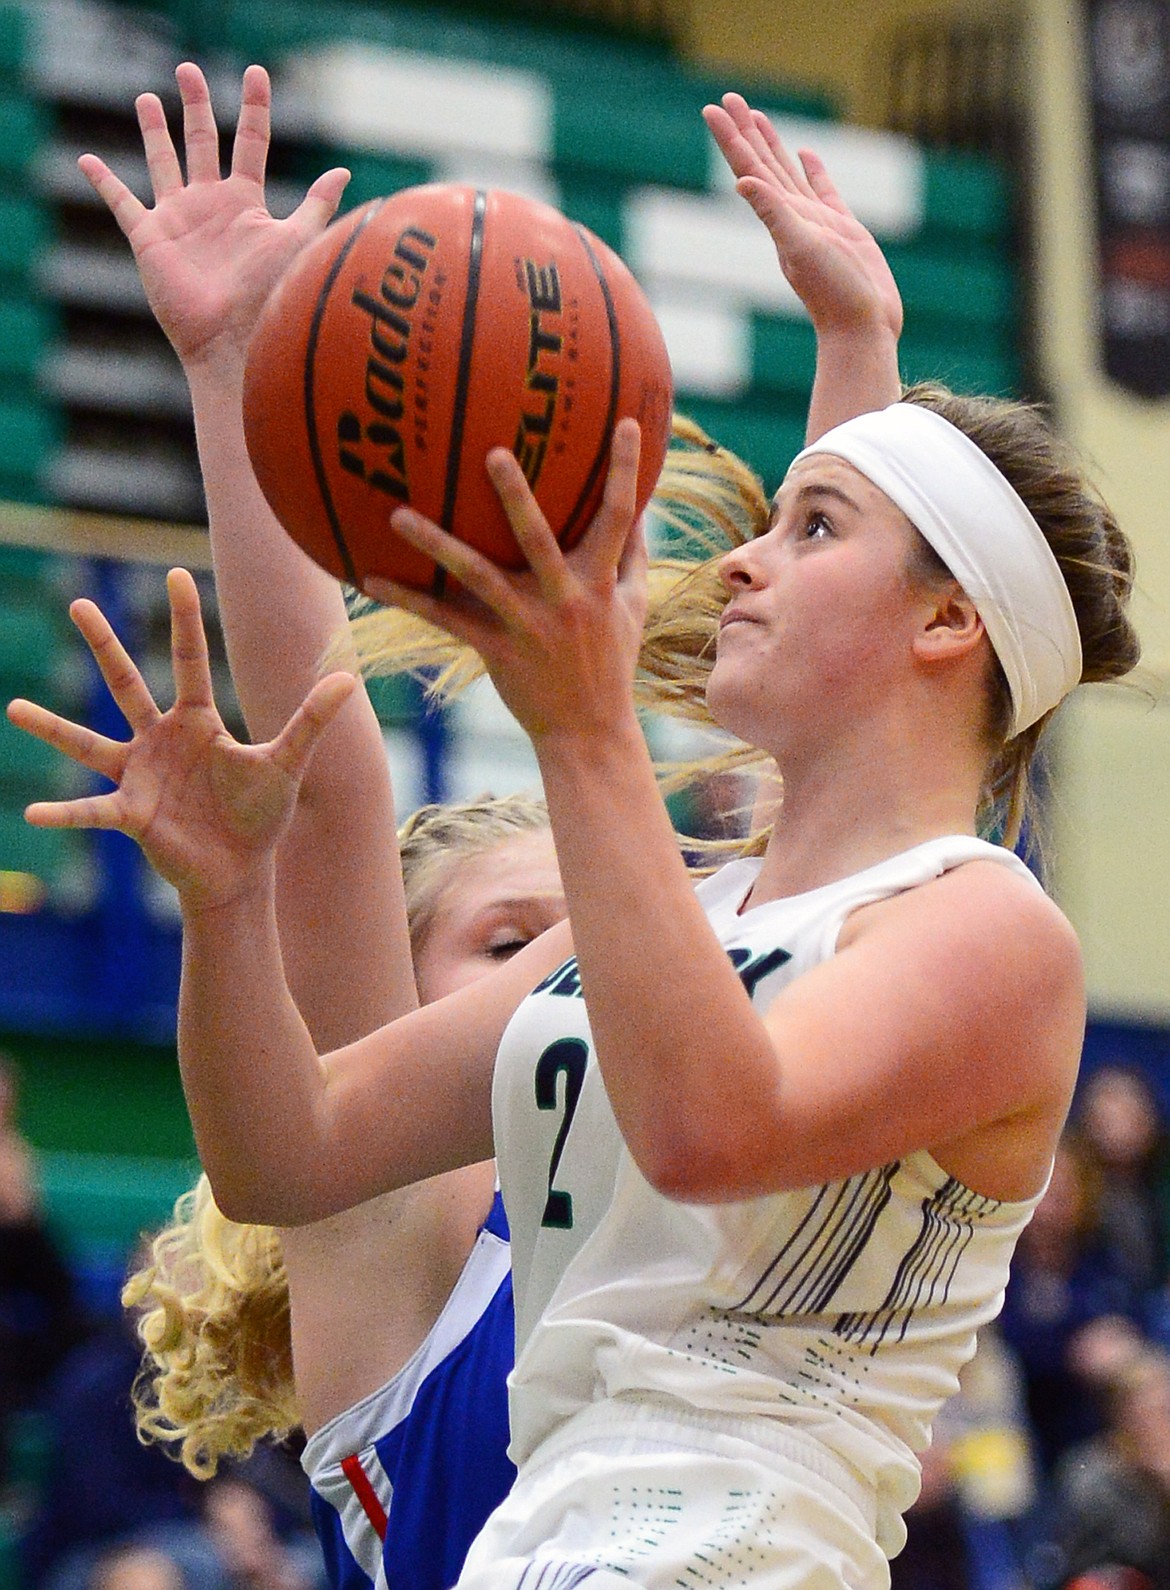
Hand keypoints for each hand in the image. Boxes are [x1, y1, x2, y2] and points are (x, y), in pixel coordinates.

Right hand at [7, 570, 355, 912]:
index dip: (184, 618)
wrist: (241, 871)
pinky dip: (64, 812)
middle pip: (126, 682)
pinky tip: (33, 811)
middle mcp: (160, 739)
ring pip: (89, 743)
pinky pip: (92, 809)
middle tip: (77, 602)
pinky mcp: (131, 813)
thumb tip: (350, 677)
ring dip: (53, 727)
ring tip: (14, 708)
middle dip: (103, 644)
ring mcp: (140, 775)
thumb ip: (312, 720)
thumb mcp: (288, 763)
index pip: (190, 659)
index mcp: (198, 721)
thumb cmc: (261, 816)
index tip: (176, 573)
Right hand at [79, 62, 348, 370]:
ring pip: (163, 162)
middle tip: (188, 69)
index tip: (256, 74)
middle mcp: (212, 205)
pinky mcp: (149, 238)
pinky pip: (121, 203)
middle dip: (196, 105)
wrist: (236, 338)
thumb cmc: (271, 294)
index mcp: (246, 202)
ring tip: (148, 98)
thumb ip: (315, 205)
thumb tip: (344, 172)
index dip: (254, 108)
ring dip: (155, 131)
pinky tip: (87, 161)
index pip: (251, 142)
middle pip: (203, 142)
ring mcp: (179, 220)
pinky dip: (103, 182)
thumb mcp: (298, 241)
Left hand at [362, 419, 646, 745]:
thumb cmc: (611, 663)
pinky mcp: (496, 651)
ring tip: (397, 514)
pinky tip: (370, 579)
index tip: (626, 422)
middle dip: (517, 495)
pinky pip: (445, 621)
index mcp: (602, 582)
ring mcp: (529, 625)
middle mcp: (566, 599)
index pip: (620, 516)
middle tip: (492, 451)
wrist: (589, 731)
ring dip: (436, 544)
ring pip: (477, 576)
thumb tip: (640, 508)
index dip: (627, 469)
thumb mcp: (634, 609)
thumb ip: (634, 557)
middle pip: (539, 538)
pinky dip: (408, 600)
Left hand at [703, 93, 901, 342]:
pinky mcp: (842, 229)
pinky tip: (806, 153)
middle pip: (761, 164)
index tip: (713, 108)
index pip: (749, 169)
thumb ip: (774, 214)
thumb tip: (742, 183)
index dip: (731, 138)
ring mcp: (816, 222)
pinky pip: (822, 190)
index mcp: (779, 217)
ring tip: (757, 116)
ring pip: (787, 173)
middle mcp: (792, 217)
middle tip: (729, 97)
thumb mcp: (802, 249)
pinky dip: (812, 170)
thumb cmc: (835, 294)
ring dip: (771, 145)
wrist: (863, 328)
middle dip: (745, 130)